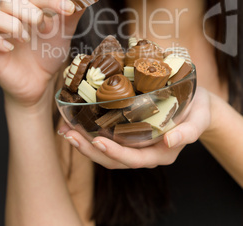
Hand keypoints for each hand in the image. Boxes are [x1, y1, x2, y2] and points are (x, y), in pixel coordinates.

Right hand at [0, 0, 92, 107]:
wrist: (41, 80)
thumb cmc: (49, 50)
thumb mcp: (65, 30)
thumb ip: (74, 8)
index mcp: (26, 5)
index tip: (70, 8)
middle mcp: (8, 14)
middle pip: (9, 0)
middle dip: (28, 10)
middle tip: (44, 25)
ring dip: (11, 24)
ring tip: (26, 38)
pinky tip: (9, 47)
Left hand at [58, 86, 210, 168]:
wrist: (198, 105)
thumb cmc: (198, 110)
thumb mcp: (199, 118)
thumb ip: (189, 132)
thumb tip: (170, 142)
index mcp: (161, 153)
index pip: (133, 159)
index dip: (114, 152)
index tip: (97, 140)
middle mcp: (146, 152)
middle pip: (114, 159)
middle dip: (89, 149)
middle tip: (69, 134)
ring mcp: (137, 144)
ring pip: (107, 151)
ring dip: (85, 142)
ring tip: (65, 129)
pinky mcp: (131, 132)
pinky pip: (109, 138)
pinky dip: (91, 132)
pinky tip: (77, 122)